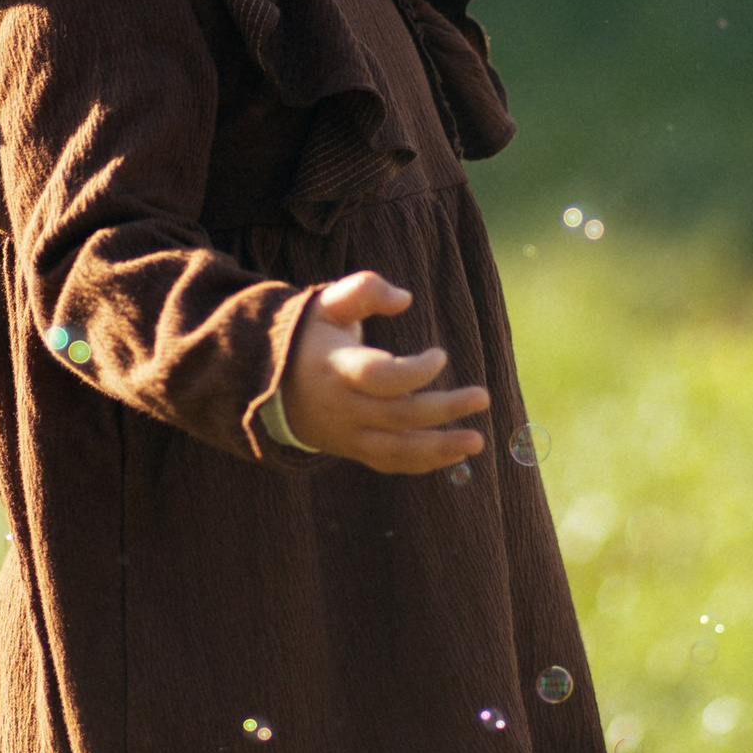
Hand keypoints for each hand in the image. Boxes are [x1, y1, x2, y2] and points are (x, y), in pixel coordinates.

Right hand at [281, 272, 489, 473]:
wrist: (269, 385)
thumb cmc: (310, 336)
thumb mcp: (327, 303)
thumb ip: (364, 290)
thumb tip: (405, 298)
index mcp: (336, 367)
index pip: (379, 377)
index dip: (414, 371)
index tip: (441, 354)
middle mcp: (342, 406)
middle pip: (397, 416)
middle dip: (443, 409)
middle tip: (483, 396)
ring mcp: (347, 433)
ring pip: (396, 450)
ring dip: (439, 448)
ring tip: (477, 441)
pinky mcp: (352, 449)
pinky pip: (389, 462)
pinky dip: (422, 463)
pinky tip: (455, 454)